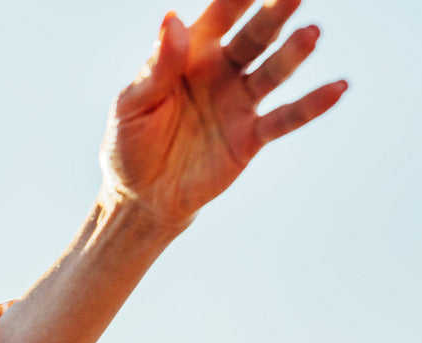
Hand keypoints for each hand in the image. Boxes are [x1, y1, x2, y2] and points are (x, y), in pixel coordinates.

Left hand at [103, 0, 346, 228]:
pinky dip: (311, 106)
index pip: (219, 16)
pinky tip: (338, 88)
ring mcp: (240, 102)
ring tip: (312, 33)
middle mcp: (222, 72)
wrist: (142, 196)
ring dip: (293, 53)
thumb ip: (157, 67)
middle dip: (274, 14)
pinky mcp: (251, 137)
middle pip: (254, 37)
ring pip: (272, 72)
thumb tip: (172, 19)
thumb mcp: (133, 104)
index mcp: (191, 55)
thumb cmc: (131, 142)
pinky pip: (285, 118)